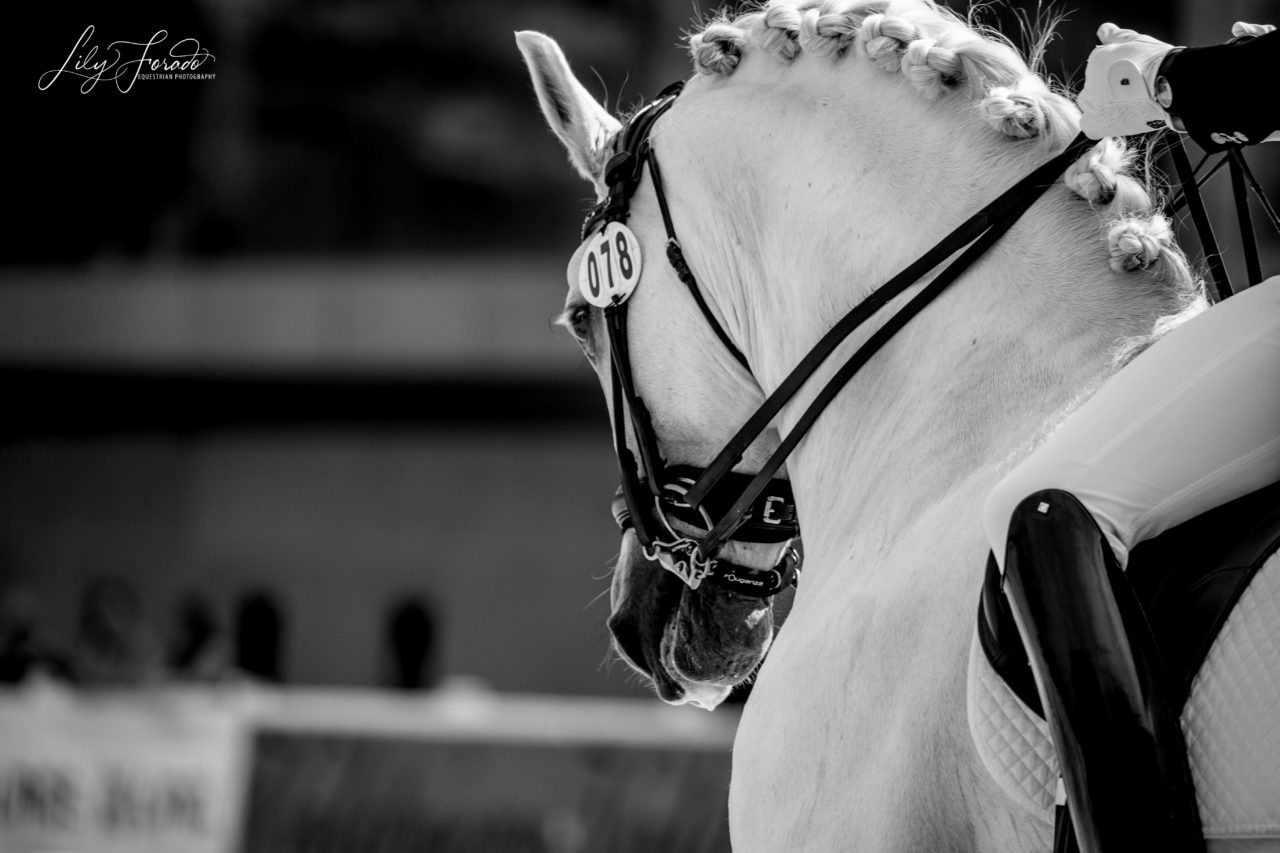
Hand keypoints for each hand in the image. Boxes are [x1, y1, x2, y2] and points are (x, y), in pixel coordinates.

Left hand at [1076, 23, 1176, 139]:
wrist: (1168, 84)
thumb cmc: (1156, 62)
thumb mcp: (1136, 41)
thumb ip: (1115, 36)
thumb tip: (1103, 30)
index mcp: (1096, 59)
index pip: (1099, 70)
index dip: (1116, 76)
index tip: (1133, 78)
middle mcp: (1088, 81)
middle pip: (1094, 89)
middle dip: (1107, 92)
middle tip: (1132, 94)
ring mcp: (1090, 102)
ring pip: (1092, 108)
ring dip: (1105, 109)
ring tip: (1130, 107)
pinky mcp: (1095, 122)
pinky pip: (1091, 127)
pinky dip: (1101, 125)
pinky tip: (1118, 120)